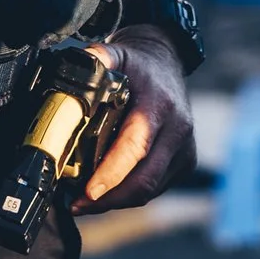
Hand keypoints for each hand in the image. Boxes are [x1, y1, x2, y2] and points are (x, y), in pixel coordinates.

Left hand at [74, 29, 196, 212]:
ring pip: (149, 190)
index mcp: (160, 104)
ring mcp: (185, 149)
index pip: (136, 147)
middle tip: (76, 203)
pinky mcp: (186, 162)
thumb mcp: (116, 55)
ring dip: (116, 200)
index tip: (87, 192)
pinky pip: (155, 188)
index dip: (112, 173)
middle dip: (108, 199)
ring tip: (85, 199)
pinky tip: (108, 189)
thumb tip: (73, 70)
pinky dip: (130, 194)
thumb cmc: (137, 65)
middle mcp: (178, 130)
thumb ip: (95, 60)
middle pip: (144, 180)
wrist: (167, 64)